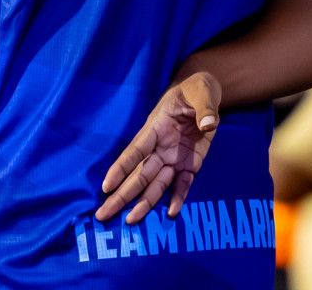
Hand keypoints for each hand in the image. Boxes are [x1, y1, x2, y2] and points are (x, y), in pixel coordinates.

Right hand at [96, 71, 219, 224]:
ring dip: (143, 203)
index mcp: (156, 127)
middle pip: (139, 175)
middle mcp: (160, 147)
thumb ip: (205, 109)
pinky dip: (178, 198)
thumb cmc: (197, 90)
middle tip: (102, 214)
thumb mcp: (202, 93)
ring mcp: (173, 157)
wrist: (205, 95)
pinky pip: (182, 184)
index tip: (106, 186)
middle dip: (121, 195)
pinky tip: (171, 214)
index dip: (121, 168)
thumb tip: (208, 124)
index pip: (136, 151)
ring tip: (129, 222)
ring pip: (155, 184)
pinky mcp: (189, 165)